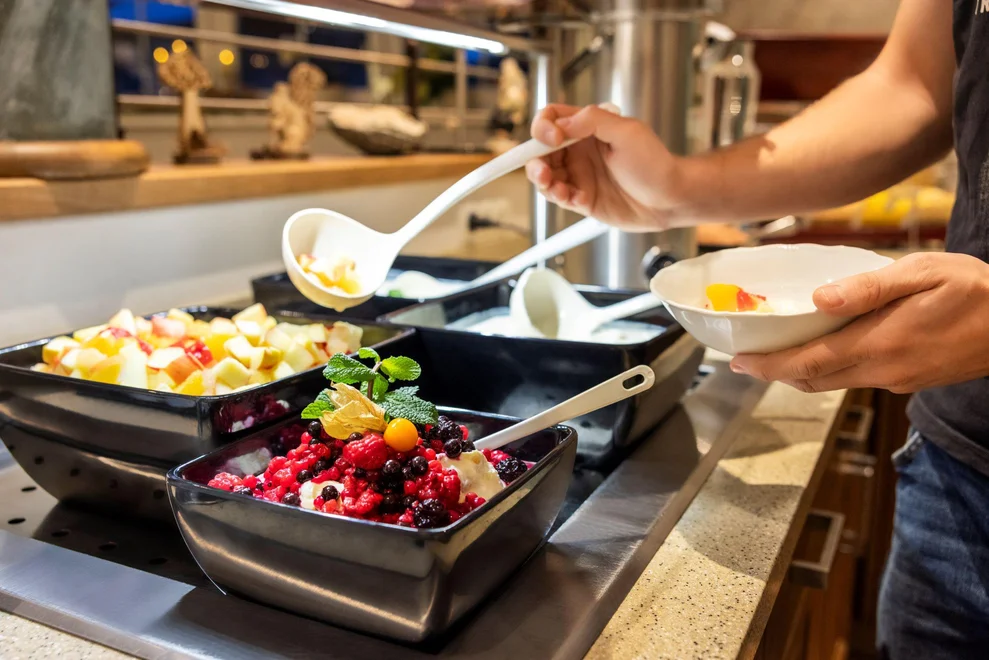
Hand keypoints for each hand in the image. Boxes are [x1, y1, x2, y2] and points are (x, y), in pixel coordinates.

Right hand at [525, 103, 685, 231]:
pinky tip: (580, 199)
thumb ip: (593, 120)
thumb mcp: (628, 132)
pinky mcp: (582, 199)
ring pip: (545, 176)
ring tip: (558, 190)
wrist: (669, 198)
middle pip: (540, 151)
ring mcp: (579, 176)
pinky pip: (560, 198)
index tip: (553, 138)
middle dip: (534, 161)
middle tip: (543, 172)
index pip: (552, 119)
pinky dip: (563, 198)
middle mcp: (579, 151)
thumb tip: (562, 123)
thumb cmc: (655, 163)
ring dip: (544, 182)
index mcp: (588, 129)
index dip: (544, 127)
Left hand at [729, 253, 988, 393]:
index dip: (769, 366)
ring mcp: (897, 380)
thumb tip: (820, 298)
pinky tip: (825, 347)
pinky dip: (830, 367)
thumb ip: (869, 287)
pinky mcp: (909, 380)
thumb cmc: (976, 291)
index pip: (808, 362)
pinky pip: (856, 377)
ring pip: (834, 381)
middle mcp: (883, 370)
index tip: (739, 361)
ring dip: (801, 371)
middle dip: (776, 371)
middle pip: (814, 379)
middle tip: (747, 359)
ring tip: (776, 352)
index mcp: (880, 343)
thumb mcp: (923, 273)